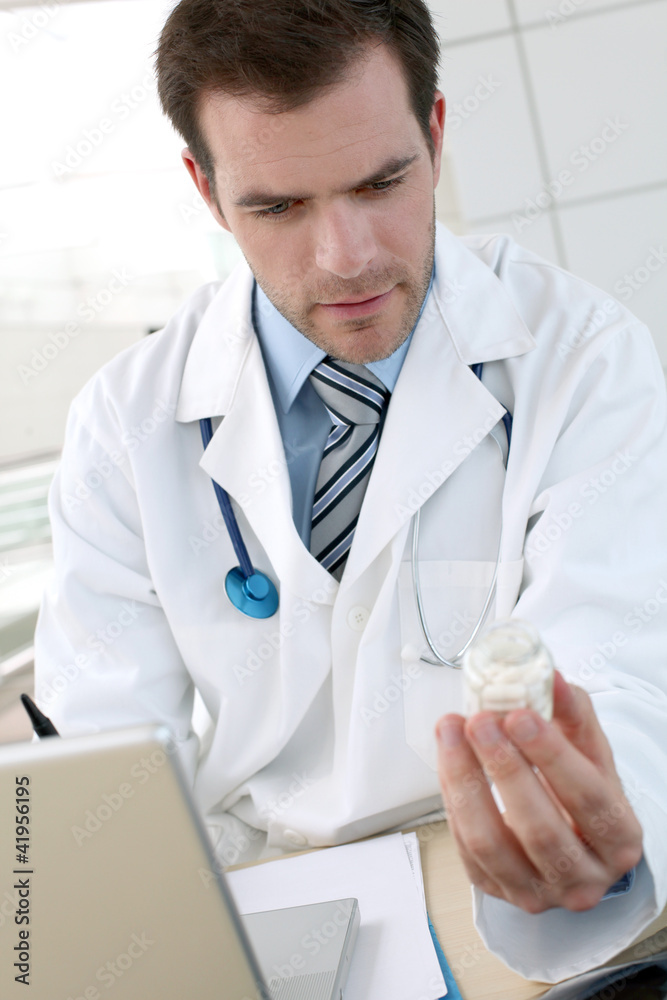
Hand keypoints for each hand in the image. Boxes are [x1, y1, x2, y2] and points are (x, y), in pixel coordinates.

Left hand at [435, 671, 642, 912]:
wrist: (570, 838)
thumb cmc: (582, 792)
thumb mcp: (589, 751)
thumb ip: (572, 712)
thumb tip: (549, 677)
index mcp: (619, 840)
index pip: (589, 799)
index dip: (552, 755)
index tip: (521, 715)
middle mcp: (582, 877)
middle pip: (539, 828)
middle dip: (503, 767)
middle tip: (480, 720)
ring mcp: (538, 891)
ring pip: (491, 844)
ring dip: (465, 781)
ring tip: (452, 731)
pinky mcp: (496, 890)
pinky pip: (465, 847)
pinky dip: (453, 798)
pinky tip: (450, 760)